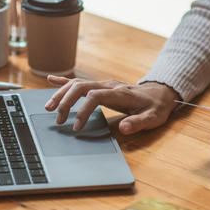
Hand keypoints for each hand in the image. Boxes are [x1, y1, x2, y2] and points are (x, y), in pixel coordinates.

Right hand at [44, 76, 178, 134]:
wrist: (160, 92)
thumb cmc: (156, 106)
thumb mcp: (153, 118)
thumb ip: (138, 123)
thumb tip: (123, 128)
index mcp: (119, 93)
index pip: (94, 96)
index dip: (82, 109)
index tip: (76, 126)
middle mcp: (108, 85)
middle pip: (81, 87)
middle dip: (65, 101)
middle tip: (56, 118)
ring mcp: (103, 84)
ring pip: (77, 84)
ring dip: (61, 94)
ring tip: (49, 107)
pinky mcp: (101, 86)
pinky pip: (80, 81)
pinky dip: (64, 81)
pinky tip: (51, 81)